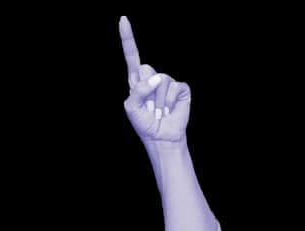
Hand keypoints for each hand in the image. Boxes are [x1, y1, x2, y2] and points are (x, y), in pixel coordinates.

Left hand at [118, 15, 190, 143]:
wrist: (161, 137)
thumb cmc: (145, 124)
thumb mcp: (131, 107)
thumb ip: (138, 89)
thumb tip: (158, 78)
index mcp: (137, 81)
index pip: (132, 56)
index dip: (127, 38)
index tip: (123, 19)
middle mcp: (153, 78)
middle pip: (146, 68)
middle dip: (146, 89)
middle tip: (149, 107)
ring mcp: (167, 82)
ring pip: (161, 80)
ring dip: (158, 101)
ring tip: (160, 112)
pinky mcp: (181, 89)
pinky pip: (174, 87)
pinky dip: (170, 101)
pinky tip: (170, 110)